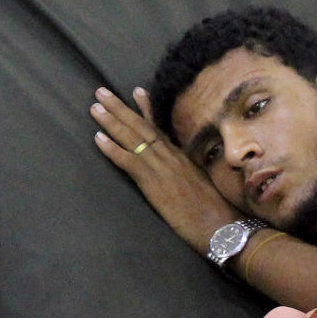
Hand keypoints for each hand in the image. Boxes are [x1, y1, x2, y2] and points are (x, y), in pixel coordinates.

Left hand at [91, 87, 242, 252]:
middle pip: (144, 127)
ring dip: (112, 121)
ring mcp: (163, 168)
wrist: (221, 226)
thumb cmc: (218, 213)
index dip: (147, 110)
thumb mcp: (207, 185)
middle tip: (102, 92)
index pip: (162, 129)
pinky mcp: (154, 183)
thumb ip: (194, 174)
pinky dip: (112, 148)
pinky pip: (129, 161)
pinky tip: (97, 138)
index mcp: (185, 158)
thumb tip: (188, 174)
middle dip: (122, 108)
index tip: (136, 91)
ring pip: (134, 138)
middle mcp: (173, 157)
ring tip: (95, 106)